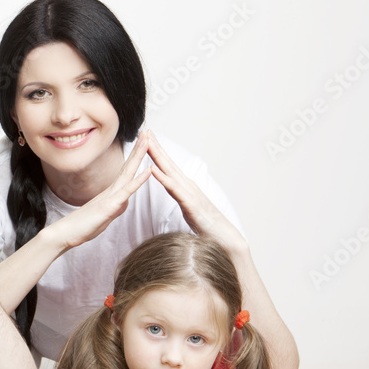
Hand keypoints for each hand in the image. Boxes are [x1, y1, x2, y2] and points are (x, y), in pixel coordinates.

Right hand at [49, 131, 152, 250]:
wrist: (64, 233)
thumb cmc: (81, 227)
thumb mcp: (103, 217)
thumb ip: (114, 209)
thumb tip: (123, 203)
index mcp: (110, 192)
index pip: (126, 171)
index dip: (135, 156)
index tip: (143, 143)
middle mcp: (110, 191)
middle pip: (128, 166)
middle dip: (139, 148)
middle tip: (147, 132)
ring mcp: (110, 196)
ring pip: (129, 173)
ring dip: (139, 156)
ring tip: (148, 140)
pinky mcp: (110, 206)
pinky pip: (127, 191)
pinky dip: (140, 180)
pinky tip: (149, 170)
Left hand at [145, 130, 245, 251]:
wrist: (224, 237)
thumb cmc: (207, 225)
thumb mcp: (188, 208)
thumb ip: (180, 196)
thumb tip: (174, 190)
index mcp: (185, 187)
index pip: (168, 166)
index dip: (157, 152)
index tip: (146, 139)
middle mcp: (187, 185)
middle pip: (168, 163)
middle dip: (156, 147)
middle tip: (145, 131)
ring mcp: (189, 193)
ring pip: (170, 172)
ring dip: (157, 157)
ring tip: (147, 143)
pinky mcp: (189, 204)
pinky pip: (173, 189)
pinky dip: (162, 178)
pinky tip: (153, 169)